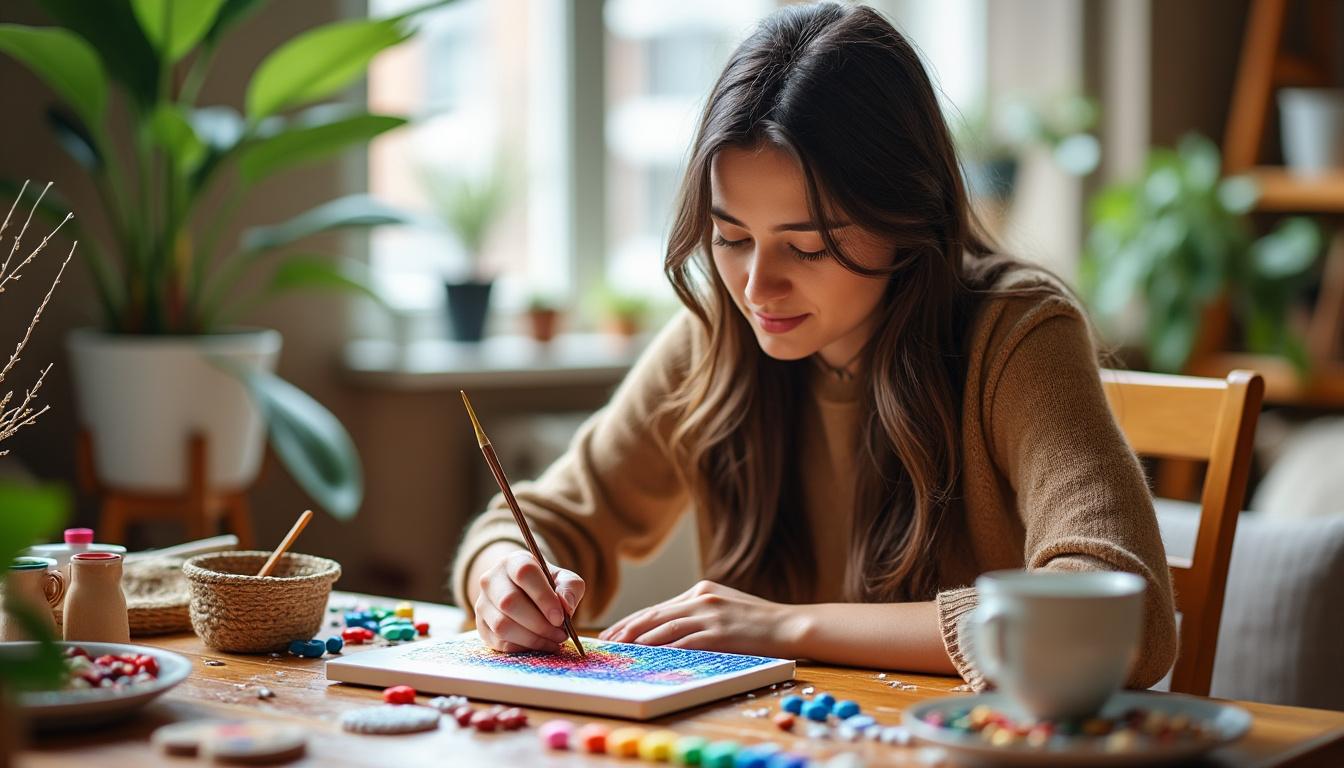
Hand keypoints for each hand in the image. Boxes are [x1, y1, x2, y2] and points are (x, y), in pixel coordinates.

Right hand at [475, 549, 584, 653]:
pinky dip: (524, 648)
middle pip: (509, 602)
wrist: (522, 593)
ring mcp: (482, 604)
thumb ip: (570, 589)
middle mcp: (491, 580)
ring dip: (532, 639)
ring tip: (553, 641)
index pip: (524, 573)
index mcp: (513, 562)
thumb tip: (566, 606)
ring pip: (502, 625)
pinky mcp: (481, 626)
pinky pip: (499, 642)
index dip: (543, 597)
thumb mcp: (563, 579)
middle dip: (539, 624)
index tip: (560, 618)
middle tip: (560, 634)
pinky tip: (540, 645)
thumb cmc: (547, 585)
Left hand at [598, 580, 801, 656]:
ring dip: (639, 639)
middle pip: (654, 614)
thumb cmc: (760, 621)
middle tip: (608, 641)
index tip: (615, 631)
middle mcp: (702, 598)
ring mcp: (710, 614)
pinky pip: (684, 640)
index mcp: (702, 590)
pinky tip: (649, 654)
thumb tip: (671, 628)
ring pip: (664, 626)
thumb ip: (700, 612)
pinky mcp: (719, 631)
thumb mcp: (726, 607)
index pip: (658, 607)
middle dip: (628, 629)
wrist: (790, 625)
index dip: (633, 620)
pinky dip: (663, 647)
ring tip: (621, 649)